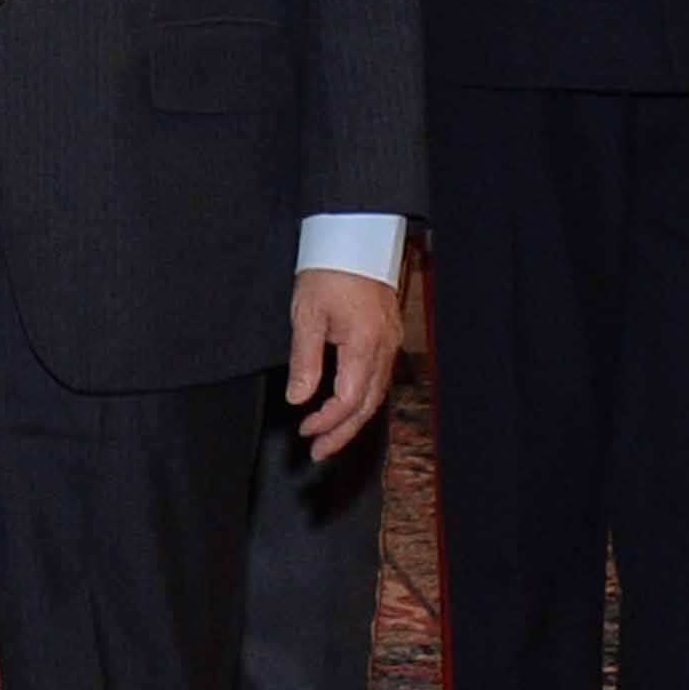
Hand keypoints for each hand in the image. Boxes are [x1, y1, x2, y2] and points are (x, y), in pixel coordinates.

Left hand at [284, 266, 399, 456]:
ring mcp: (390, 342)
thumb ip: (304, 361)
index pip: (348, 400)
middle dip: (343, 432)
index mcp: (364, 345)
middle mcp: (384, 348)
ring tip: (329, 436)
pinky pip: (379, 377)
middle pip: (367, 405)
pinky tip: (347, 405)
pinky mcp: (388, 335)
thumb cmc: (329, 270)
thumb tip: (298, 398)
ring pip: (376, 394)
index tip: (305, 431)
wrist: (354, 238)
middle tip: (319, 452)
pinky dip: (362, 398)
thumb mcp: (307, 315)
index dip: (327, 422)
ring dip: (353, 419)